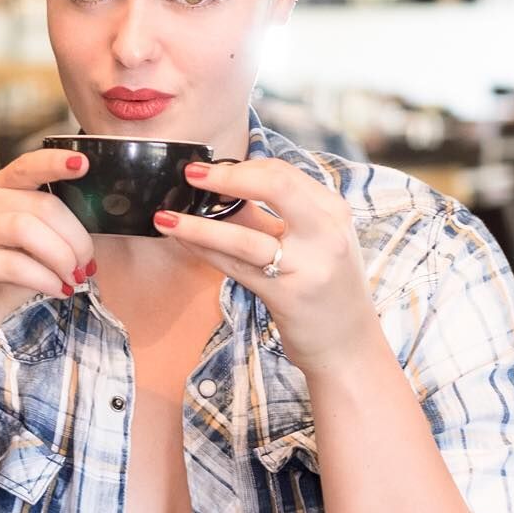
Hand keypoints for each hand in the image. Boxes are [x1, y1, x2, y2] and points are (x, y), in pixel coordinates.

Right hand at [0, 149, 96, 356]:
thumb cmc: (6, 279)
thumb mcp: (38, 248)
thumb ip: (57, 230)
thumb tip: (95, 228)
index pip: (28, 167)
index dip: (55, 162)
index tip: (84, 165)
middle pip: (42, 205)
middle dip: (75, 238)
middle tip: (87, 265)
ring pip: (27, 229)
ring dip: (61, 257)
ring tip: (73, 278)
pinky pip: (15, 264)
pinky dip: (45, 279)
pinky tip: (58, 290)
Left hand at [153, 159, 375, 374]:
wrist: (348, 346)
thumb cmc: (326, 288)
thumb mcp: (312, 242)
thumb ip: (271, 215)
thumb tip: (222, 188)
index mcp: (333, 212)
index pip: (284, 173)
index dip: (242, 166)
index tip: (210, 168)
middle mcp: (326, 233)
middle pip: (274, 186)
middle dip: (226, 177)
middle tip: (191, 174)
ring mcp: (308, 265)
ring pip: (244, 236)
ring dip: (198, 224)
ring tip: (165, 216)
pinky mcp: (286, 295)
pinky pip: (235, 267)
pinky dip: (204, 250)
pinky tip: (181, 240)